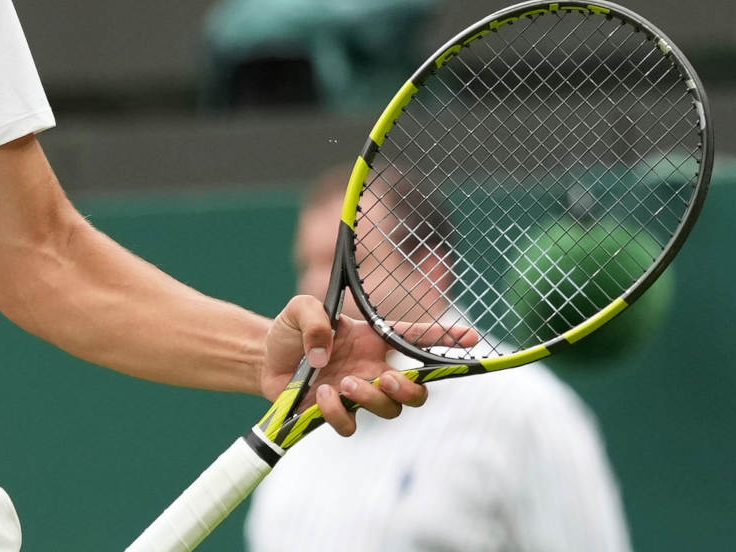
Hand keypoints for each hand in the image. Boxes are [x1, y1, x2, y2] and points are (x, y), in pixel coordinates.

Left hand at [261, 295, 475, 435]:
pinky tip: (322, 395)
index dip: (446, 338)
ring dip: (372, 399)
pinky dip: (338, 414)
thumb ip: (315, 319)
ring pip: (390, 411)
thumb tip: (326, 353)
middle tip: (387, 377)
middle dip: (411, 390)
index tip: (470, 336)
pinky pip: (350, 426)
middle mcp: (372, 368)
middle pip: (417, 391)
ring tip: (345, 383)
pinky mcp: (335, 413)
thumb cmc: (291, 330)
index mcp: (373, 339)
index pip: (416, 339)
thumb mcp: (301, 308)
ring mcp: (357, 394)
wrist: (265, 357)